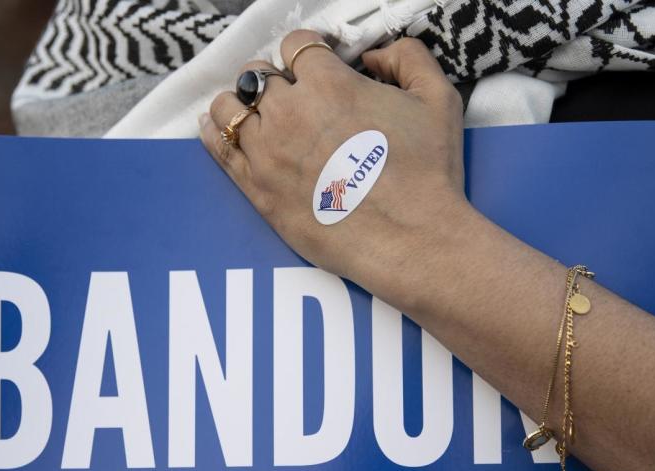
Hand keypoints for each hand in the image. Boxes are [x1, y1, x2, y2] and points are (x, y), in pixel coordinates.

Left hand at [199, 30, 469, 290]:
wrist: (411, 239)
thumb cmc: (429, 173)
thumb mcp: (438, 99)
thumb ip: (408, 58)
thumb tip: (375, 55)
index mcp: (329, 84)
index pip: (297, 46)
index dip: (307, 53)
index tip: (315, 68)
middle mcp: (290, 112)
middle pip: (258, 75)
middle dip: (275, 80)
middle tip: (292, 98)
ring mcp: (267, 151)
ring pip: (229, 106)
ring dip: (242, 104)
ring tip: (258, 115)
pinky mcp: (257, 188)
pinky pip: (219, 147)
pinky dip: (215, 132)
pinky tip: (219, 128)